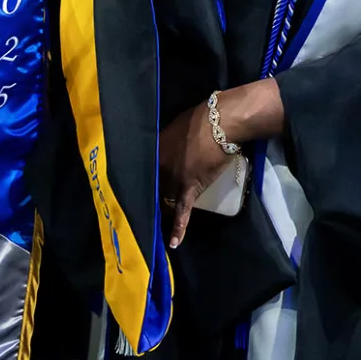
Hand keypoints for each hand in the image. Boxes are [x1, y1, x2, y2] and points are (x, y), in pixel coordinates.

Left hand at [156, 99, 232, 248]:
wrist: (222, 122)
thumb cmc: (202, 117)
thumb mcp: (177, 124)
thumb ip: (169, 139)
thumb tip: (170, 143)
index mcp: (154, 149)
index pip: (143, 170)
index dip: (143, 179)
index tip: (138, 186)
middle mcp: (159, 166)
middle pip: (153, 186)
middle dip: (152, 194)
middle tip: (146, 205)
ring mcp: (173, 178)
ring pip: (164, 197)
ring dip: (163, 207)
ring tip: (157, 220)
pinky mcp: (190, 188)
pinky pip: (183, 210)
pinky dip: (179, 227)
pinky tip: (174, 242)